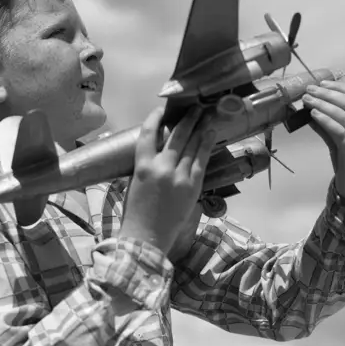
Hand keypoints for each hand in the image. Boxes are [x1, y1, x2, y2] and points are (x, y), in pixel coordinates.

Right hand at [119, 105, 217, 257]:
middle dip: (187, 119)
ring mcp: (178, 176)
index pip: (147, 133)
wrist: (146, 237)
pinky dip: (206, 146)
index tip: (161, 110)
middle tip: (195, 107)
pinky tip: (211, 135)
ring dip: (200, 128)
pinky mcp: (192, 186)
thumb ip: (144, 164)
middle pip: (176, 135)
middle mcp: (161, 167)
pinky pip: (201, 161)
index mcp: (141, 165)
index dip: (155, 118)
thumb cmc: (135, 212)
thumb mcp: (133, 182)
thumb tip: (155, 149)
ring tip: (206, 116)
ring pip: (192, 145)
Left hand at [304, 80, 344, 206]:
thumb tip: (309, 108)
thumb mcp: (339, 139)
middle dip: (328, 94)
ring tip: (307, 100)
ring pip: (344, 115)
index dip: (339, 88)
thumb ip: (327, 124)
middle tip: (310, 90)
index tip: (322, 83)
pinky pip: (340, 131)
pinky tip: (313, 115)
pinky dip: (326, 120)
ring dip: (323, 105)